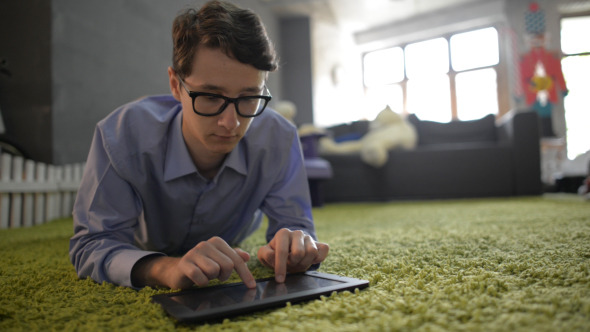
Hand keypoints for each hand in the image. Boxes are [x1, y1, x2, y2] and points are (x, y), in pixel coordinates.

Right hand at [132, 236, 255, 288]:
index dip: (245, 274)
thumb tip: (247, 256)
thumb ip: (234, 257)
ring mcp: (194, 252)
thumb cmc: (202, 265)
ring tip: (205, 275)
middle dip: (224, 275)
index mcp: (217, 242)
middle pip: (228, 265)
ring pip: (214, 271)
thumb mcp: (219, 260)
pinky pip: (201, 277)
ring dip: (211, 278)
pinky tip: (197, 280)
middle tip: (215, 276)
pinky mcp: (185, 263)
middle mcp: (206, 244)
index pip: (237, 259)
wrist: (176, 271)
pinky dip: (201, 282)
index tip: (251, 286)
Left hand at [257, 228, 328, 282]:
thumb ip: (265, 254)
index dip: (280, 266)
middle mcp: (297, 233)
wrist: (288, 251)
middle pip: (299, 253)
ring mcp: (309, 238)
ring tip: (297, 264)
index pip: (282, 251)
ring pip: (312, 252)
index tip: (279, 279)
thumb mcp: (264, 254)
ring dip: (304, 263)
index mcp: (283, 233)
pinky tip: (310, 261)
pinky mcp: (319, 244)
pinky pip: (323, 251)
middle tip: (289, 266)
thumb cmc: (275, 253)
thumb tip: (272, 255)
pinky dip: (318, 259)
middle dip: (293, 264)